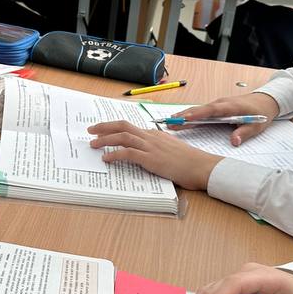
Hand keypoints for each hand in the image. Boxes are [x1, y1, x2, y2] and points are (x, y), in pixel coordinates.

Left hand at [87, 120, 220, 189]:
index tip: (103, 129)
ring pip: (122, 137)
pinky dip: (114, 154)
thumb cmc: (189, 162)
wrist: (201, 167)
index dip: (114, 127)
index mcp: (155, 135)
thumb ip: (158, 149)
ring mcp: (151, 147)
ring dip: (105, 140)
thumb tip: (146, 153)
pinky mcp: (151, 158)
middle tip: (91, 130)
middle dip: (104, 127)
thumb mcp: (171, 150)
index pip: (130, 127)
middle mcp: (151, 137)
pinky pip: (128, 153)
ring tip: (93, 144)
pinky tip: (106, 159)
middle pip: (123, 126)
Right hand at [179, 92, 279, 144]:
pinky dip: (189, 115)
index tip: (185, 119)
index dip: (198, 115)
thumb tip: (233, 141)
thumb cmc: (260, 113)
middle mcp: (221, 104)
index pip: (211, 110)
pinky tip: (179, 120)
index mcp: (230, 107)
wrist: (264, 101)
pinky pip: (200, 111)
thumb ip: (244, 133)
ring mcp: (217, 105)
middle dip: (184, 116)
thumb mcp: (256, 126)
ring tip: (168, 122)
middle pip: (199, 109)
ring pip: (198, 110)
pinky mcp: (215, 107)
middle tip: (169, 123)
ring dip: (184, 115)